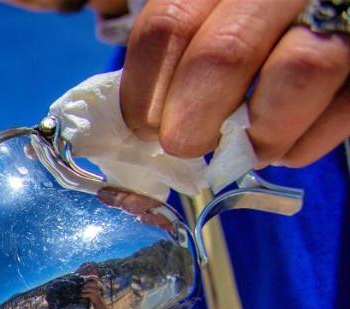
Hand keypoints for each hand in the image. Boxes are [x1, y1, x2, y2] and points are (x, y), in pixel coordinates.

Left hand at [121, 0, 349, 166]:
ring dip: (258, 134)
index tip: (142, 127)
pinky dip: (304, 143)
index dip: (144, 90)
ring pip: (298, 74)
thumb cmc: (246, 18)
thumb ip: (170, 41)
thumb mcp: (206, 6)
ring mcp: (340, 16)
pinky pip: (344, 108)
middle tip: (186, 144)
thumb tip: (129, 114)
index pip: (169, 26)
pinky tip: (284, 143)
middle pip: (224, 52)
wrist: (320, 9)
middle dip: (192, 120)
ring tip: (242, 147)